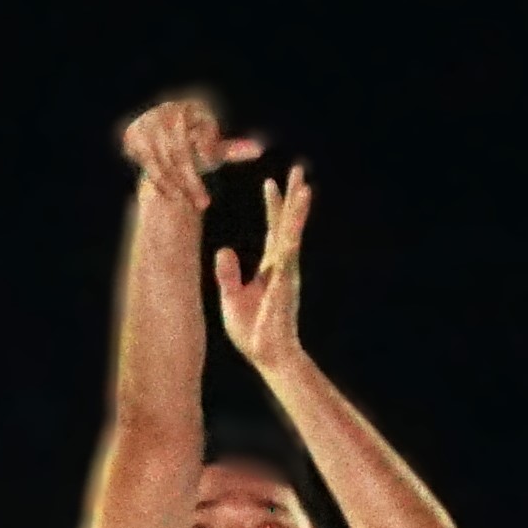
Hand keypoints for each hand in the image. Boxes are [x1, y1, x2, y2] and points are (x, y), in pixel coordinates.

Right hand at [119, 94, 264, 213]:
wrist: (163, 141)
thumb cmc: (197, 146)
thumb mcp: (216, 149)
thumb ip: (234, 149)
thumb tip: (260, 149)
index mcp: (194, 107)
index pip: (201, 127)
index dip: (206, 143)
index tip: (212, 161)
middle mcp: (169, 109)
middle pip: (182, 150)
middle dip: (192, 180)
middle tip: (204, 203)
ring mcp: (149, 121)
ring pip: (165, 159)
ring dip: (178, 185)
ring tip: (190, 204)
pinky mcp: (133, 134)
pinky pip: (149, 163)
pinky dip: (161, 181)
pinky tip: (172, 197)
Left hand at [215, 163, 312, 372]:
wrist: (268, 357)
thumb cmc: (252, 331)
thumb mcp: (231, 297)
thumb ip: (228, 273)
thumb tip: (223, 250)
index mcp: (271, 267)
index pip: (274, 229)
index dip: (273, 206)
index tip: (271, 182)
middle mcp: (283, 267)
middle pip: (288, 225)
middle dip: (293, 198)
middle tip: (298, 170)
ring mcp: (286, 276)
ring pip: (293, 237)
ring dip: (297, 213)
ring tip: (304, 188)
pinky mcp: (284, 289)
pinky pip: (287, 263)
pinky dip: (289, 244)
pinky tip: (291, 229)